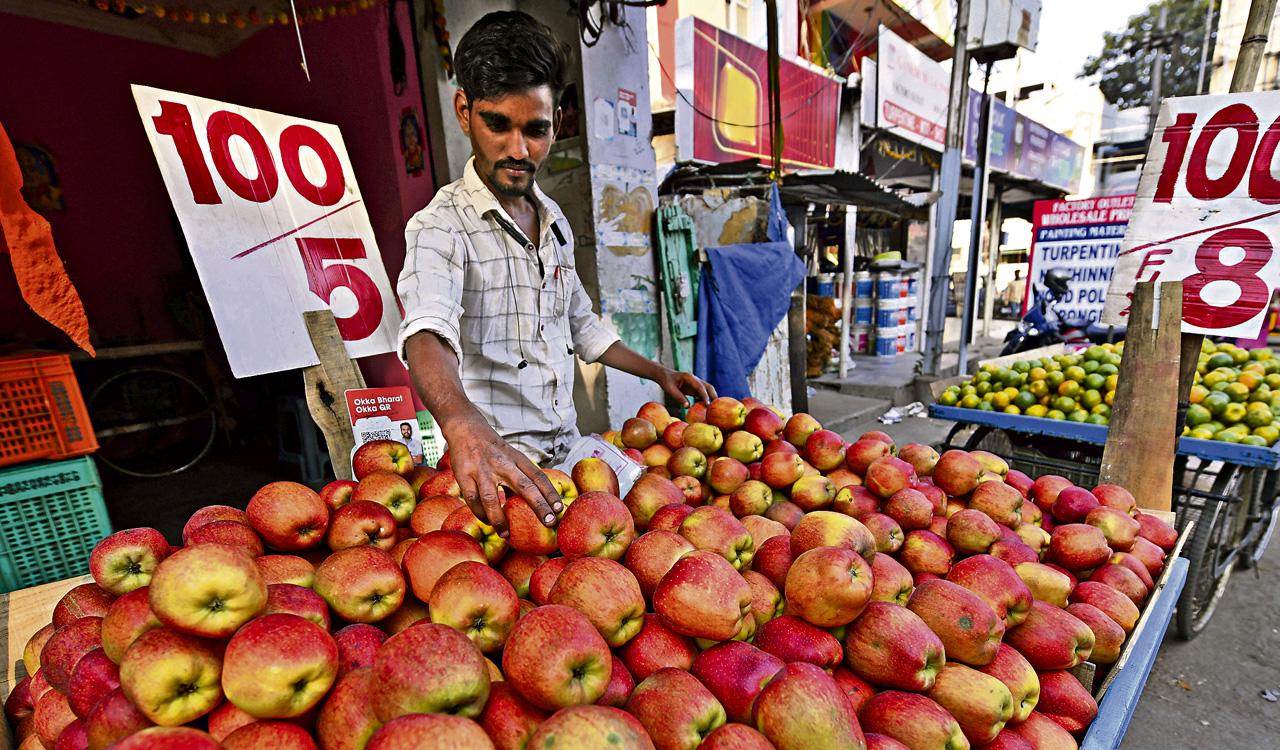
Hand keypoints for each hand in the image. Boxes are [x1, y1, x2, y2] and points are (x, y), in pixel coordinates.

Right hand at [438, 414, 562, 537]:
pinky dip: (480, 513)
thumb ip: (521, 477)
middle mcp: (502, 463)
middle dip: (539, 506)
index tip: (559, 509)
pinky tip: (486, 521)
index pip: (538, 476)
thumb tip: (535, 504)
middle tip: (549, 523)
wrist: (465, 428)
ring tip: (506, 534)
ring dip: (499, 519)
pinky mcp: (463, 474)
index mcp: (517, 458)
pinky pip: (472, 499)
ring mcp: (482, 469)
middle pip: (524, 486)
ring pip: (492, 498)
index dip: (550, 493)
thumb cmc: (493, 449)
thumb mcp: (511, 457)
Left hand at [656, 367, 716, 407]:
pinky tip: (706, 408)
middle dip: (713, 395)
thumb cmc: (666, 381)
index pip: (700, 386)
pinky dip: (705, 400)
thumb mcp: (670, 389)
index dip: (705, 395)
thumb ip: (678, 397)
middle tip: (715, 407)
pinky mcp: (694, 388)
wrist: (665, 376)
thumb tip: (687, 406)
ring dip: (711, 398)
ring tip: (712, 409)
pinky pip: (702, 394)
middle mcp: (695, 379)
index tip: (707, 404)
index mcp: (689, 377)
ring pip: (707, 390)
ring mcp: (696, 384)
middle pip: (708, 387)